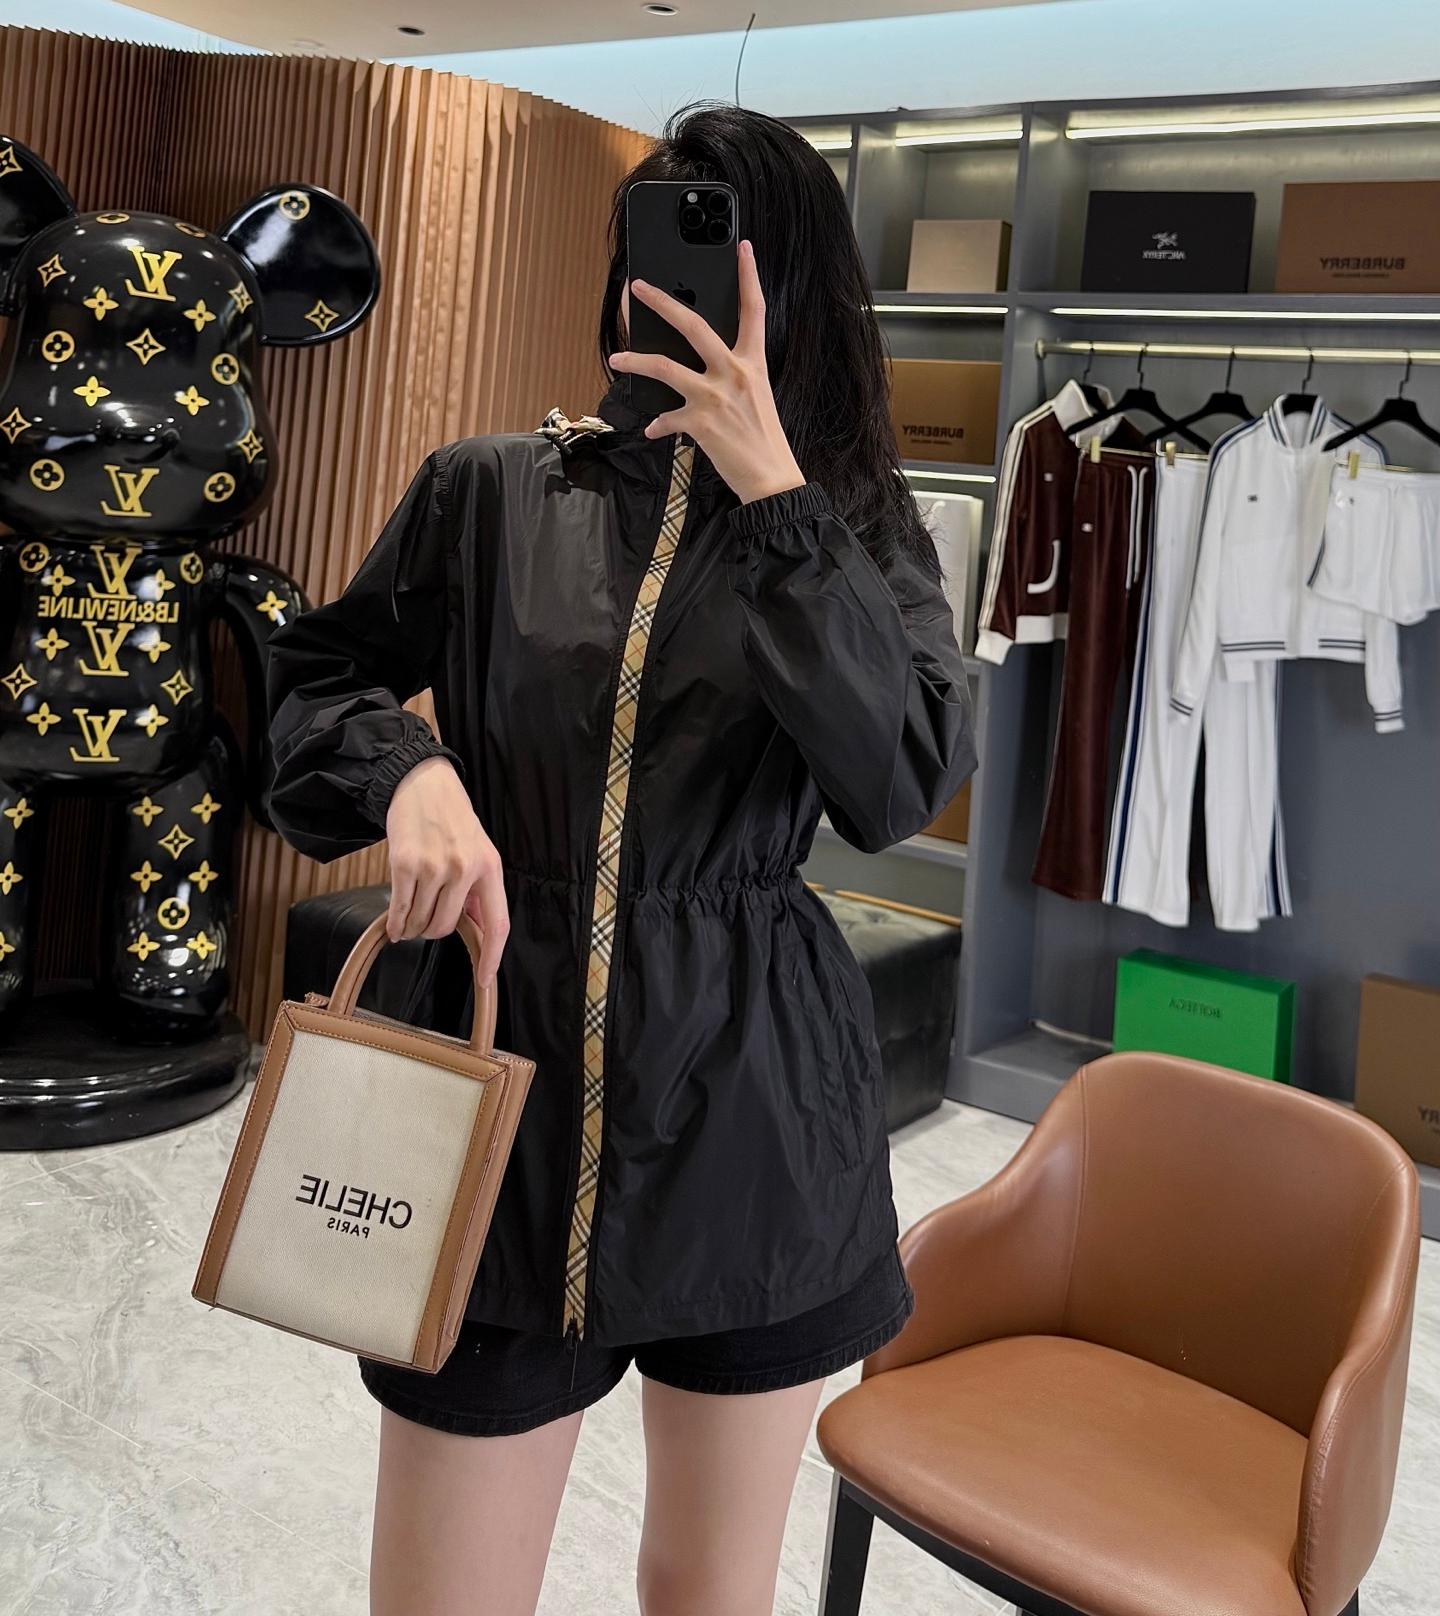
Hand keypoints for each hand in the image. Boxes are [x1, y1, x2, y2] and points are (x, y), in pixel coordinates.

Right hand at [384, 755, 509, 985]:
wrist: (422, 784)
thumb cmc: (451, 819)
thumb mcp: (477, 850)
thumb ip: (477, 889)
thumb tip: (476, 930)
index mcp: (490, 868)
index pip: (497, 923)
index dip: (492, 956)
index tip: (485, 978)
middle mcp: (465, 869)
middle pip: (446, 928)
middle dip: (432, 932)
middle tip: (425, 922)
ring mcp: (434, 867)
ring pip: (421, 922)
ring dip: (413, 927)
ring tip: (410, 915)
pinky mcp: (405, 864)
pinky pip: (400, 910)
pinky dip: (396, 924)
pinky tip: (394, 926)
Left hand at [608, 239, 805, 504]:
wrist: (770, 478)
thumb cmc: (764, 439)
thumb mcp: (757, 397)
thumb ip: (731, 376)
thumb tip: (700, 368)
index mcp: (753, 363)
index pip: (754, 310)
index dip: (749, 276)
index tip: (742, 249)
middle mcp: (734, 372)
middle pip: (693, 325)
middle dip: (662, 302)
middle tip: (639, 287)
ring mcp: (715, 396)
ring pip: (665, 366)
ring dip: (636, 361)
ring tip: (617, 358)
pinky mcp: (700, 422)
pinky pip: (667, 418)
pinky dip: (657, 425)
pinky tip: (652, 430)